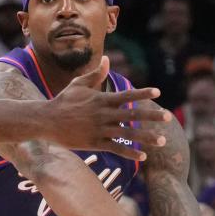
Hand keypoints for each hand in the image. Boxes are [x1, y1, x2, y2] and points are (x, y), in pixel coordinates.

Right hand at [48, 56, 172, 162]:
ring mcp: (100, 130)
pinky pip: (116, 148)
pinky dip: (130, 153)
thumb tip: (107, 59)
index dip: (143, 93)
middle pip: (133, 115)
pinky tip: (143, 156)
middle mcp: (104, 114)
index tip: (158, 92)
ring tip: (161, 140)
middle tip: (167, 117)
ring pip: (128, 134)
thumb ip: (95, 74)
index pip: (127, 95)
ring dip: (146, 137)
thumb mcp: (79, 84)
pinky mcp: (95, 143)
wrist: (46, 121)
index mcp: (101, 99)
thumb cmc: (62, 101)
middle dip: (152, 116)